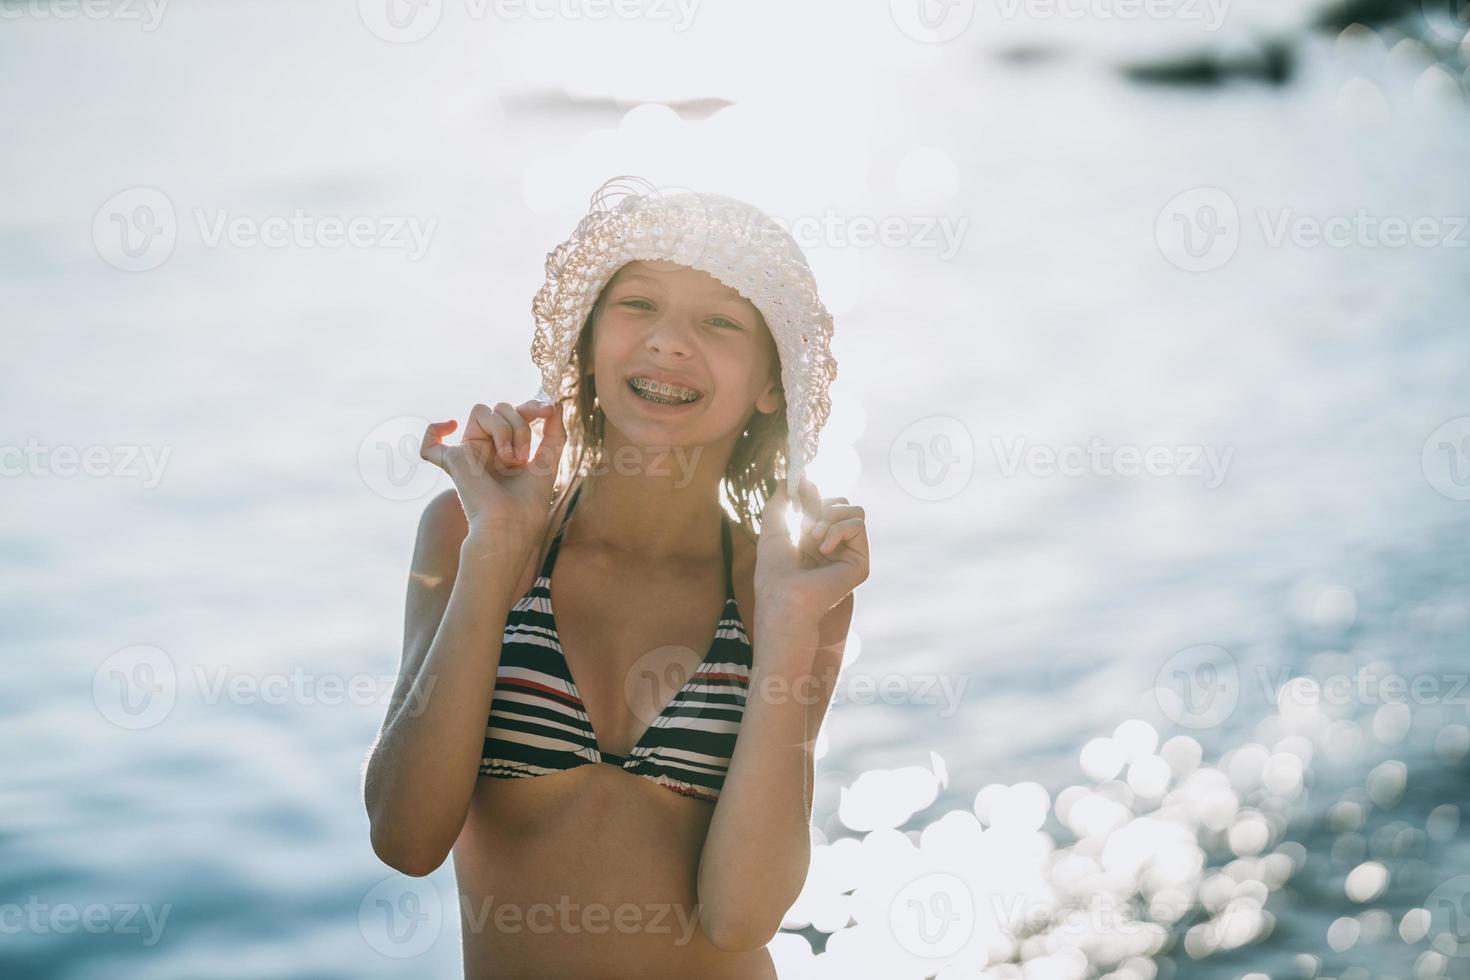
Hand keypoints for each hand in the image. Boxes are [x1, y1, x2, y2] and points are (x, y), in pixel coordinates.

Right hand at [418, 397, 568, 541]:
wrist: (511, 523)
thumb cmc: (530, 501)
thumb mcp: (549, 460)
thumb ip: (554, 433)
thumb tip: (556, 404)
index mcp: (508, 449)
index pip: (515, 414)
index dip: (531, 407)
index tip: (548, 410)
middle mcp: (487, 449)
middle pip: (501, 408)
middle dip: (520, 425)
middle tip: (523, 455)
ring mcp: (468, 453)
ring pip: (481, 411)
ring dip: (503, 428)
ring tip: (509, 459)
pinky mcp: (452, 460)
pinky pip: (430, 444)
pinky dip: (433, 432)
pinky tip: (448, 426)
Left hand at [753, 477, 868, 623]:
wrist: (783, 596)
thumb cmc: (774, 570)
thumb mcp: (773, 526)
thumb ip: (782, 500)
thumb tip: (794, 478)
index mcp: (816, 538)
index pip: (827, 502)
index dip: (814, 496)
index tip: (799, 495)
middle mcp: (836, 545)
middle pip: (844, 503)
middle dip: (821, 507)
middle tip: (805, 528)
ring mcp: (849, 554)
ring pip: (854, 511)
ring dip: (830, 517)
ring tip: (814, 539)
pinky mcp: (860, 563)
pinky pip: (858, 525)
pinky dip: (838, 530)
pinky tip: (823, 549)